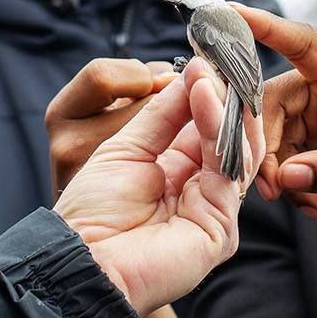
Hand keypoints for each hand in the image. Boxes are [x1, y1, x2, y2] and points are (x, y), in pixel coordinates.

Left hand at [54, 56, 263, 314]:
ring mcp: (216, 208)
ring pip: (238, 147)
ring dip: (223, 103)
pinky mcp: (222, 224)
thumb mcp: (128, 146)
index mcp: (182, 174)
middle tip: (217, 57)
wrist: (78, 262)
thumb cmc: (92, 212)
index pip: (210, 126)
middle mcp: (204, 190)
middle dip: (225, 93)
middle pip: (232, 135)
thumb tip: (194, 71)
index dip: (212, 91)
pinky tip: (203, 95)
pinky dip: (218, 125)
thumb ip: (164, 113)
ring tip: (206, 71)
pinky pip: (228, 166)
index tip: (209, 55)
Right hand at [231, 5, 316, 220]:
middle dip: (263, 147)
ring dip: (281, 174)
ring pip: (272, 133)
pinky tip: (316, 206)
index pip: (303, 42)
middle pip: (271, 101)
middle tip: (271, 190)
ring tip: (312, 206)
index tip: (226, 12)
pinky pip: (286, 154)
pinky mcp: (315, 131)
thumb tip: (287, 177)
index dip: (264, 27)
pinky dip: (295, 182)